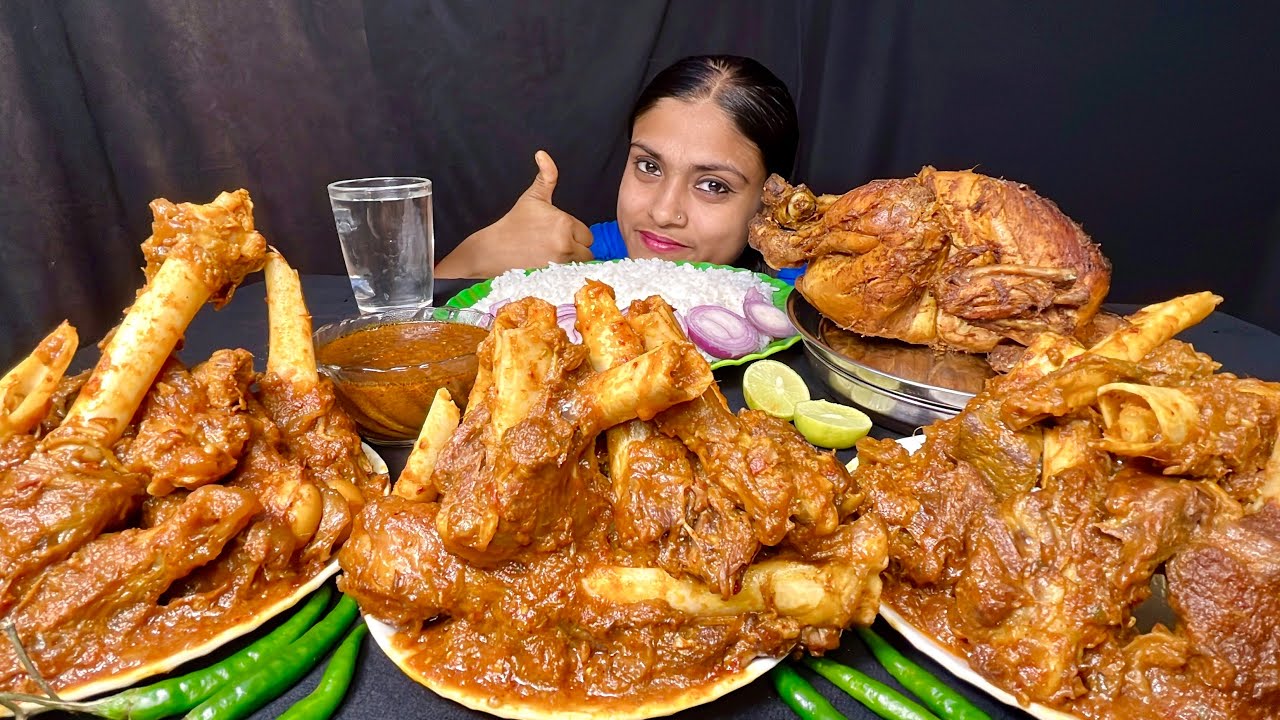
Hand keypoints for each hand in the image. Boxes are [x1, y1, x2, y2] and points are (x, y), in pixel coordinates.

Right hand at [435, 151, 593, 277]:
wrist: (493, 250)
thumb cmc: (514, 224)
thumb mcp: (532, 197)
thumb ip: (547, 176)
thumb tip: (543, 154)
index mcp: (564, 223)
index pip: (587, 234)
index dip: (574, 234)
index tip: (557, 234)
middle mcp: (566, 243)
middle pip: (588, 251)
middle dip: (576, 249)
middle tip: (555, 246)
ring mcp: (560, 262)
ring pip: (581, 264)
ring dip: (572, 261)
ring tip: (552, 256)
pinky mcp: (553, 276)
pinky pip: (572, 276)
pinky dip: (566, 274)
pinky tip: (551, 267)